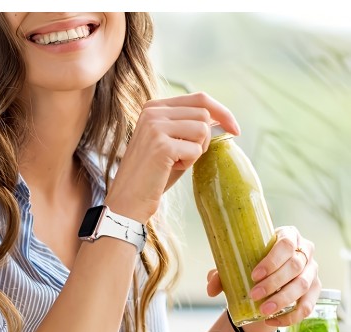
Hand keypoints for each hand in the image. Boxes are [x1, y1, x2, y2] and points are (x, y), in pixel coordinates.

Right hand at [105, 92, 239, 223]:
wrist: (128, 201)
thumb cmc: (152, 176)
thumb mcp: (170, 144)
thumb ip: (189, 127)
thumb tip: (221, 121)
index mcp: (153, 107)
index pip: (199, 98)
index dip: (222, 112)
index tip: (235, 129)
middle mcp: (152, 112)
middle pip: (203, 113)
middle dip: (204, 139)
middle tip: (187, 157)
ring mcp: (155, 127)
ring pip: (202, 129)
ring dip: (196, 151)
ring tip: (175, 163)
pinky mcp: (161, 145)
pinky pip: (196, 149)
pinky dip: (189, 163)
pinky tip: (170, 169)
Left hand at [207, 226, 320, 326]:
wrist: (266, 277)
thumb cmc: (251, 265)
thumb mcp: (236, 266)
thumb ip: (221, 274)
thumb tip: (211, 288)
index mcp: (288, 236)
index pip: (286, 244)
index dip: (272, 260)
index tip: (254, 275)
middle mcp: (305, 252)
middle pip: (295, 266)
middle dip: (274, 282)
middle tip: (254, 295)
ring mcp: (312, 271)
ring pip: (302, 286)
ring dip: (282, 300)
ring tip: (262, 311)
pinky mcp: (315, 291)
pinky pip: (307, 306)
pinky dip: (290, 316)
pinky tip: (271, 320)